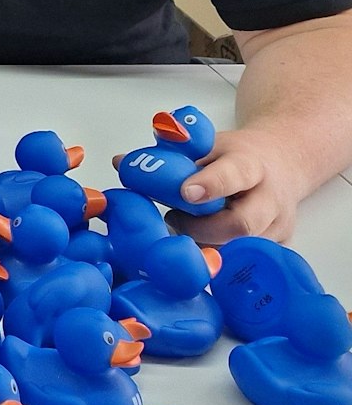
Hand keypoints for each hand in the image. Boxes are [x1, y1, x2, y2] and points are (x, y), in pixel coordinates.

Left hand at [123, 127, 300, 243]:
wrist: (284, 163)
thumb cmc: (236, 155)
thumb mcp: (207, 143)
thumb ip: (169, 153)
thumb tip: (120, 162)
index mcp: (252, 165)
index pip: (236, 175)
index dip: (211, 185)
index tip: (185, 193)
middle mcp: (270, 199)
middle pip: (242, 224)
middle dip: (201, 227)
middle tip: (172, 217)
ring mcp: (276, 227)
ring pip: (239, 249)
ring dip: (204, 244)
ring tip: (183, 226)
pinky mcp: (276, 248)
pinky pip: (244, 261)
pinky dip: (217, 256)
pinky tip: (199, 247)